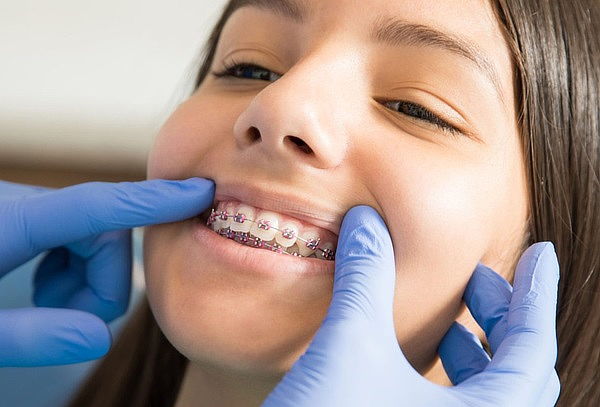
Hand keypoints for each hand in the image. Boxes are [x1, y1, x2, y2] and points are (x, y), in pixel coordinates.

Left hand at [0, 177, 213, 365]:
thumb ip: (34, 336)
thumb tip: (100, 338)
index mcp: (13, 222)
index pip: (98, 206)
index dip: (155, 201)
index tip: (201, 193)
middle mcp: (25, 204)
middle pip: (105, 233)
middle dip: (104, 282)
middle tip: (68, 322)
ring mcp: (28, 207)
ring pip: (95, 236)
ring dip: (88, 278)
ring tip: (45, 308)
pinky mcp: (28, 216)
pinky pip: (75, 235)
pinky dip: (74, 268)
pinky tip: (45, 288)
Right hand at [263, 206, 559, 405]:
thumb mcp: (351, 344)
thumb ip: (365, 278)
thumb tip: (365, 222)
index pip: (534, 343)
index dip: (538, 291)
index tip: (540, 253)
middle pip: (521, 371)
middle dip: (503, 317)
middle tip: (477, 280)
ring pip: (494, 396)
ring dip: (479, 349)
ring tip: (452, 320)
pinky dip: (455, 378)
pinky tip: (420, 359)